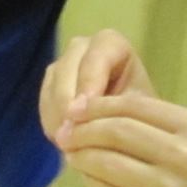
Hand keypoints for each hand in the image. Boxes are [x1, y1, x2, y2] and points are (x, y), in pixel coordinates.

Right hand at [39, 28, 153, 144]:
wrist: (133, 122)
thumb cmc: (142, 111)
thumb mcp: (138, 107)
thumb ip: (115, 108)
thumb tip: (82, 121)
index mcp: (111, 43)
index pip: (96, 56)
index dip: (89, 83)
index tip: (86, 111)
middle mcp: (82, 47)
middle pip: (66, 70)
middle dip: (68, 103)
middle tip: (72, 133)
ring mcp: (62, 65)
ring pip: (52, 88)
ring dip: (58, 117)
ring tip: (72, 143)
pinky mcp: (49, 86)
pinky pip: (44, 104)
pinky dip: (53, 124)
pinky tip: (67, 142)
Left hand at [59, 92, 186, 186]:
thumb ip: (163, 128)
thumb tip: (104, 112)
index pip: (134, 105)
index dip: (98, 105)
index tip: (76, 108)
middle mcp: (181, 155)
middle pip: (115, 130)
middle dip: (82, 128)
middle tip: (64, 131)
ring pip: (106, 162)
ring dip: (81, 155)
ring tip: (71, 152)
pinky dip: (92, 182)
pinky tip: (88, 178)